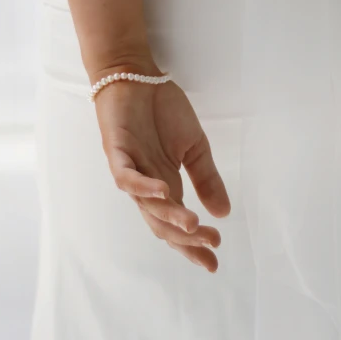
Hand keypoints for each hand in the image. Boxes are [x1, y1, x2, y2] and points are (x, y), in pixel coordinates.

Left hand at [91, 60, 230, 271]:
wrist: (136, 76)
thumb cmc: (162, 110)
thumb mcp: (194, 146)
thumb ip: (206, 178)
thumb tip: (224, 213)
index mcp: (165, 183)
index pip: (178, 223)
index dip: (193, 245)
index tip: (214, 263)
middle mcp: (146, 183)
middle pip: (161, 223)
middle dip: (185, 239)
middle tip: (210, 247)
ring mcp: (130, 168)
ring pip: (146, 204)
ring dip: (169, 216)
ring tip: (193, 225)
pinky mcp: (116, 151)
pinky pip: (126, 176)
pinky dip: (142, 186)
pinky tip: (163, 191)